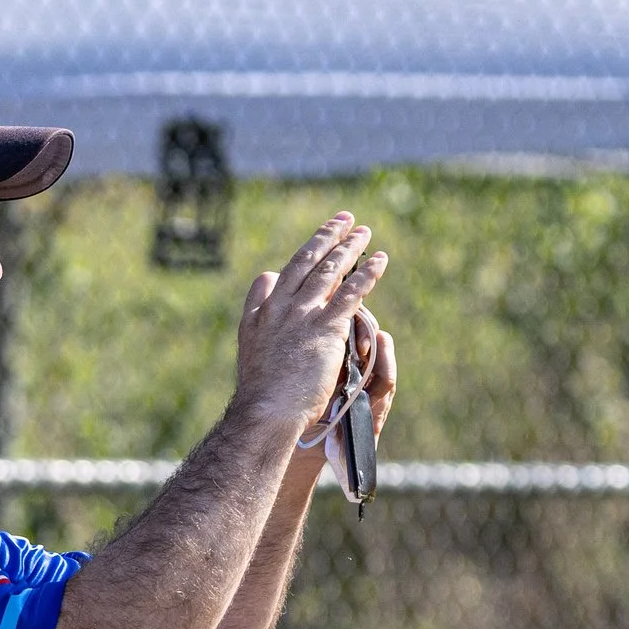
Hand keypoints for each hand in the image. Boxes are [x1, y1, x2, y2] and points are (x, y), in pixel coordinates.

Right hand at [233, 214, 387, 441]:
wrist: (267, 409)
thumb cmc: (260, 388)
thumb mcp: (248, 342)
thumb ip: (257, 307)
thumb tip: (266, 277)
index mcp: (262, 311)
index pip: (284, 272)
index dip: (304, 253)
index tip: (319, 240)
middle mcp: (281, 305)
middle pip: (308, 261)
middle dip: (328, 237)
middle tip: (346, 219)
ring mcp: (303, 315)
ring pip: (330, 271)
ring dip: (349, 248)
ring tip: (364, 232)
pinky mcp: (326, 329)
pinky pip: (350, 293)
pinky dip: (366, 274)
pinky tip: (379, 260)